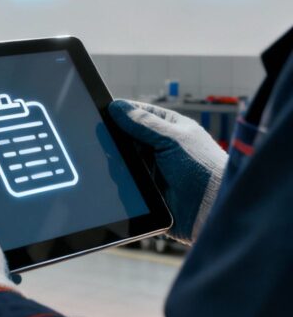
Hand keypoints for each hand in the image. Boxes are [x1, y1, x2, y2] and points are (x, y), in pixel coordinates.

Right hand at [109, 100, 227, 243]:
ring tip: (117, 163)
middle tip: (105, 141)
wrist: (213, 210)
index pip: (141, 113)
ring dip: (119, 162)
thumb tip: (116, 107)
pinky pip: (126, 181)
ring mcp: (153, 168)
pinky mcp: (147, 190)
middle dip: (117, 140)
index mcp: (171, 128)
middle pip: (128, 137)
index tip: (103, 113)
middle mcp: (161, 147)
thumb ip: (143, 123)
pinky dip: (121, 180)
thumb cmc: (203, 169)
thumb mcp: (172, 140)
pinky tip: (119, 180)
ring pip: (125, 160)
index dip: (122, 112)